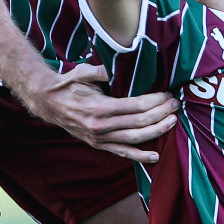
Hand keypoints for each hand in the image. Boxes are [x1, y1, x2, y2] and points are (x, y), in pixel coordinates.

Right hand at [16, 62, 177, 164]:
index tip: (167, 95)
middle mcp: (101, 126)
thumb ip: (101, 71)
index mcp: (100, 107)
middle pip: (140, 122)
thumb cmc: (68, 84)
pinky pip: (122, 152)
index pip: (136, 106)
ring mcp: (100, 138)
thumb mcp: (83, 72)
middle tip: (175, 105)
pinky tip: (155, 156)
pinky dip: (139, 156)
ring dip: (157, 131)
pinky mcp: (98, 145)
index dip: (155, 101)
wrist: (47, 103)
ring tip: (172, 122)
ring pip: (135, 138)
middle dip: (161, 114)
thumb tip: (118, 66)